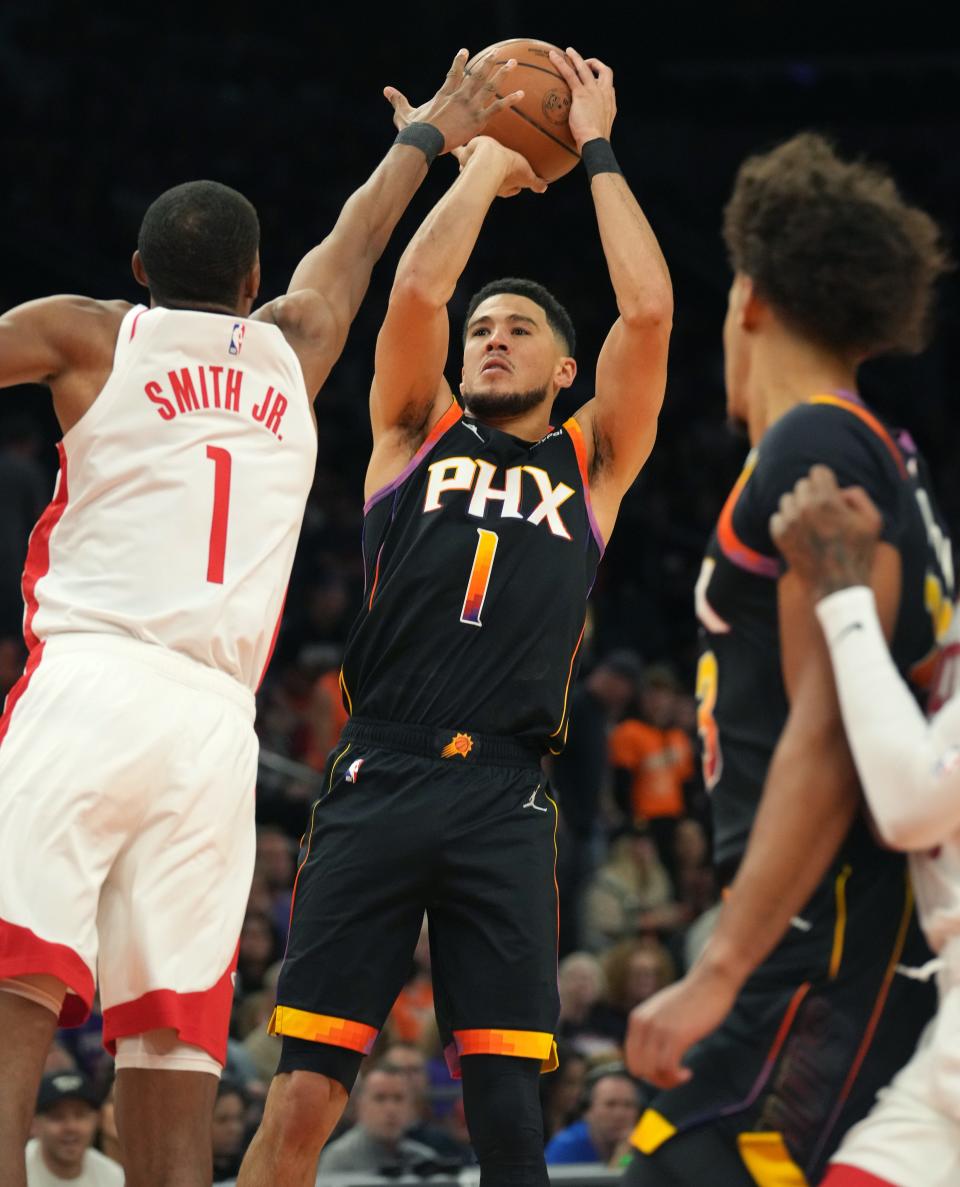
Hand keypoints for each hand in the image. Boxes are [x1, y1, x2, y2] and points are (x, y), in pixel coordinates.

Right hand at [383, 48, 523, 153]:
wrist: (423, 140)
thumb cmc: (413, 130)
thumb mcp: (404, 113)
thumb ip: (398, 100)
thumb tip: (385, 90)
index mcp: (444, 93)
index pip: (454, 73)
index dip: (460, 62)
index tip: (465, 51)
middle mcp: (459, 95)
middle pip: (477, 75)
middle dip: (488, 63)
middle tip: (498, 53)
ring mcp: (470, 106)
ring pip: (489, 86)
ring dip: (502, 74)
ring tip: (513, 63)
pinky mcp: (478, 120)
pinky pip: (497, 108)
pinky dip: (510, 100)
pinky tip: (522, 94)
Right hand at [453, 136, 547, 196]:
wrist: (488, 159)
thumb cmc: (508, 168)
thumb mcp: (527, 175)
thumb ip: (536, 183)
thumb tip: (544, 189)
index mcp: (503, 186)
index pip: (511, 190)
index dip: (515, 188)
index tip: (518, 186)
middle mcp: (487, 181)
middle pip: (491, 181)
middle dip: (493, 178)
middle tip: (495, 170)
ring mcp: (474, 169)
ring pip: (473, 169)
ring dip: (473, 166)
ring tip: (473, 158)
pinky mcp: (465, 157)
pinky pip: (459, 153)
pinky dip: (457, 150)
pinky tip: (454, 145)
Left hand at [548, 47, 615, 148]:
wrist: (595, 142)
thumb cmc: (596, 142)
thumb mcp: (600, 130)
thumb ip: (595, 124)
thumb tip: (585, 132)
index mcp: (610, 102)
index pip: (609, 84)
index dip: (602, 79)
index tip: (595, 79)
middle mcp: (604, 93)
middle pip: (603, 70)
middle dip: (594, 64)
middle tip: (584, 62)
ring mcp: (593, 91)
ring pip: (584, 68)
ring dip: (576, 57)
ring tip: (568, 51)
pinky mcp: (581, 94)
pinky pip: (570, 74)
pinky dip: (561, 63)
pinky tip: (553, 57)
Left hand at [625, 964, 737, 1088]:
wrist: (710, 981)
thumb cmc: (690, 999)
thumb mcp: (660, 1012)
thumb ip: (650, 1029)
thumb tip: (646, 1059)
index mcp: (637, 1019)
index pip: (631, 1060)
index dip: (647, 1072)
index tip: (665, 1070)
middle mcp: (643, 1024)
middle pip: (639, 1070)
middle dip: (657, 1079)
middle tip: (675, 1075)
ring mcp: (659, 1029)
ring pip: (652, 1072)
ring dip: (668, 1081)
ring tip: (682, 1075)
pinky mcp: (676, 1035)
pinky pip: (668, 1069)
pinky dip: (677, 1077)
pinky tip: (688, 1073)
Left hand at [770, 464, 883, 597]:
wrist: (837, 588)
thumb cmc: (858, 554)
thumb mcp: (873, 521)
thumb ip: (858, 496)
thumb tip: (838, 491)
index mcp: (827, 500)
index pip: (817, 471)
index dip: (826, 482)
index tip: (831, 494)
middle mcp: (804, 508)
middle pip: (802, 484)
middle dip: (813, 495)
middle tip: (824, 514)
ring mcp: (789, 522)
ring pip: (787, 499)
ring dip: (798, 508)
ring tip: (812, 525)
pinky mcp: (779, 536)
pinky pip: (777, 517)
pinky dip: (787, 523)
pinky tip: (801, 535)